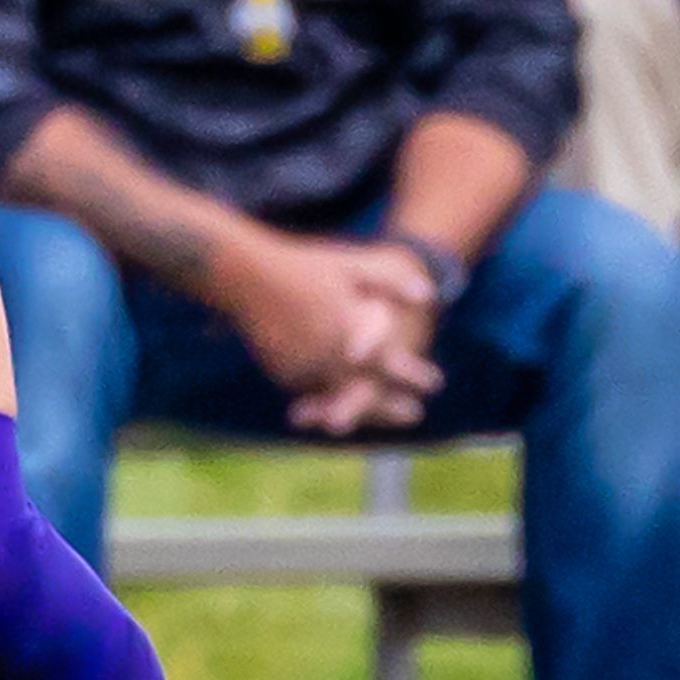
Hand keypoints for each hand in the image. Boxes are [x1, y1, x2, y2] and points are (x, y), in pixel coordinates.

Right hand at [210, 228, 444, 427]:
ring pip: (336, 393)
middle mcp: (331, 357)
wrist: (243, 275)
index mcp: (354, 332)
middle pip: (369, 392)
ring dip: (358, 406)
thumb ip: (390, 280)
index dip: (418, 374)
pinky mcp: (280, 371)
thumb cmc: (300, 266)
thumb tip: (428, 296)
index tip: (436, 383)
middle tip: (415, 414)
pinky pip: (307, 387)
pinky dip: (321, 392)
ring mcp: (304, 367)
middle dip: (392, 407)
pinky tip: (329, 394)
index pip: (395, 363)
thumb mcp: (350, 265)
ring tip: (381, 408)